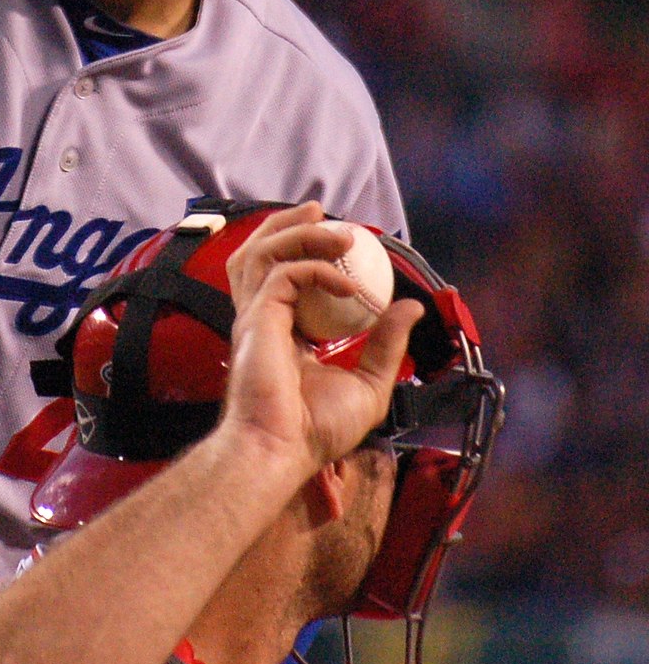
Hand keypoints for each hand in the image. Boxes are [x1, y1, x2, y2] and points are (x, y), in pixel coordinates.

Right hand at [221, 202, 421, 473]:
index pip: (283, 277)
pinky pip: (286, 275)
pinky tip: (348, 282)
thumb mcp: (369, 385)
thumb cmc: (315, 430)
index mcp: (279, 332)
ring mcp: (254, 317)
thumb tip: (410, 307)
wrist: (281, 451)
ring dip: (298, 233)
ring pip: (263, 252)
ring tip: (332, 228)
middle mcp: (260, 318)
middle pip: (260, 252)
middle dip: (288, 225)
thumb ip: (387, 344)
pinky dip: (317, 269)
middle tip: (321, 212)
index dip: (307, 253)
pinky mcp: (257, 318)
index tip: (342, 244)